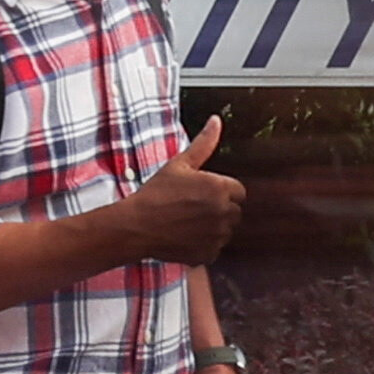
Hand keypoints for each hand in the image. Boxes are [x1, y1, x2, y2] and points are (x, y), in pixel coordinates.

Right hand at [120, 116, 243, 265]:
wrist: (135, 226)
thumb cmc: (155, 193)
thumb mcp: (179, 164)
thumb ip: (203, 143)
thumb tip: (216, 120)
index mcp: (221, 188)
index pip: (238, 191)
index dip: (219, 192)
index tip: (199, 195)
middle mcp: (224, 212)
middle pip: (233, 212)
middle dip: (217, 210)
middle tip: (189, 209)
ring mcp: (217, 235)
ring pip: (224, 231)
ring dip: (211, 228)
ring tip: (185, 224)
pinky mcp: (209, 253)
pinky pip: (214, 249)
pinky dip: (202, 246)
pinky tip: (184, 238)